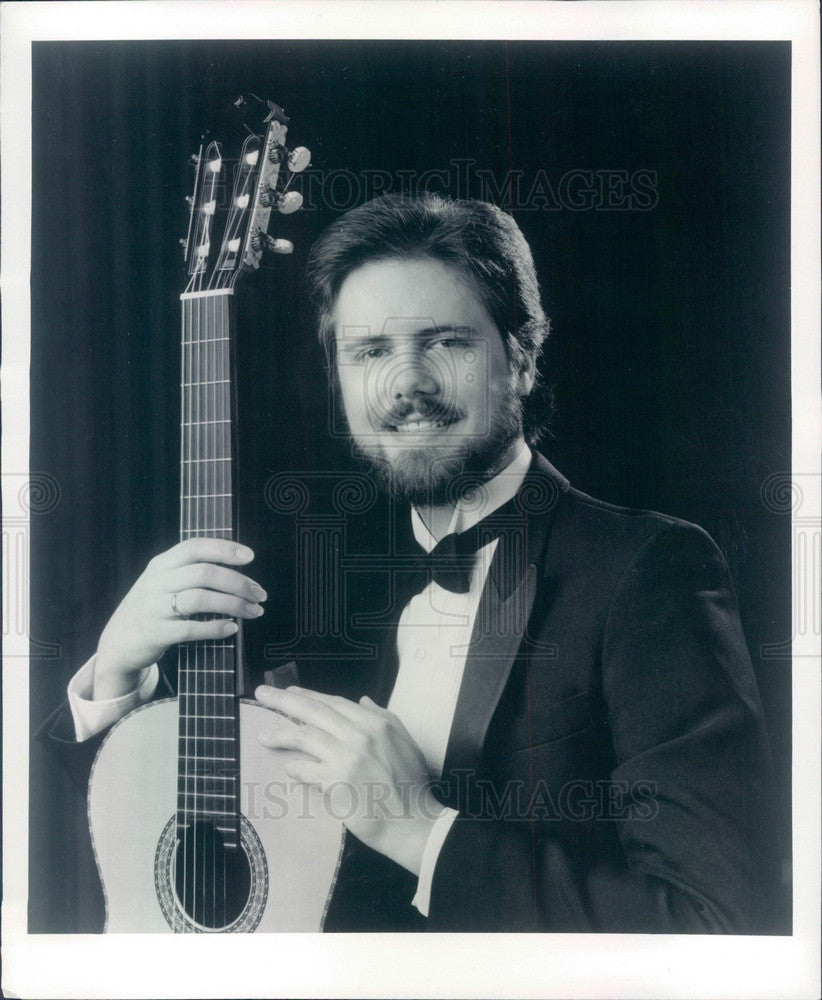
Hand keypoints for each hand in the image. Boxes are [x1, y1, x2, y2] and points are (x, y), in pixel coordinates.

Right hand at [93, 538, 266, 699]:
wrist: (118, 642)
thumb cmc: (152, 608)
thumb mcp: (163, 581)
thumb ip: (191, 571)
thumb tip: (238, 570)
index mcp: (161, 564)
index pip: (195, 547)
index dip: (224, 549)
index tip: (250, 556)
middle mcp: (156, 581)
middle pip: (204, 573)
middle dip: (238, 583)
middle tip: (259, 594)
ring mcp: (154, 607)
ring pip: (200, 599)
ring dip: (233, 605)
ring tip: (253, 612)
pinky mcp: (155, 633)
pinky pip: (191, 629)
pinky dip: (215, 628)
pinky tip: (231, 628)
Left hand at [255, 685, 445, 875]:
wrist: (412, 820)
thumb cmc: (411, 782)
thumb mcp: (405, 740)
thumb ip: (383, 717)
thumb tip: (362, 700)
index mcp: (374, 723)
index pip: (333, 703)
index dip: (308, 695)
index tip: (288, 691)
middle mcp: (358, 735)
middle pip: (313, 712)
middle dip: (283, 700)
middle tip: (262, 694)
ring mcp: (345, 758)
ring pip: (304, 737)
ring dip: (280, 734)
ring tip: (264, 736)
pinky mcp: (336, 782)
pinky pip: (306, 770)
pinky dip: (295, 767)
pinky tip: (288, 767)